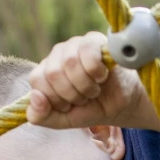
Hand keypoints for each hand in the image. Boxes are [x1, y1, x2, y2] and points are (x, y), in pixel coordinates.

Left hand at [27, 32, 155, 130]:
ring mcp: (75, 44)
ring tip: (95, 89)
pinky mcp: (94, 40)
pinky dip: (96, 72)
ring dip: (86, 85)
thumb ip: (41, 116)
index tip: (70, 105)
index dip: (55, 98)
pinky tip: (102, 76)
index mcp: (45, 72)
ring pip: (69, 63)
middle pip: (53, 73)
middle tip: (85, 97)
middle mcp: (57, 54)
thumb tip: (35, 96)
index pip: (37, 81)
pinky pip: (88, 54)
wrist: (124, 105)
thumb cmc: (93, 109)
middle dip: (72, 94)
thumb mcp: (64, 120)